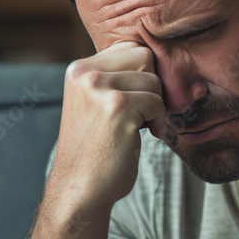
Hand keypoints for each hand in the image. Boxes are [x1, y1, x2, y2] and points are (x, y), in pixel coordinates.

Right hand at [48, 41, 166, 209]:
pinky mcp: (118, 107)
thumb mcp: (95, 103)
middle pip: (144, 56)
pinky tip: (144, 138)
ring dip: (156, 106)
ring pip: (154, 79)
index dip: (141, 74)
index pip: (129, 48)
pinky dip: (159, 121)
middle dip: (151, 86)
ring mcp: (99, 88)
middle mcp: (85, 73)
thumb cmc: (97, 149)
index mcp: (78, 70)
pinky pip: (157, 102)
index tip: (135, 102)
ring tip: (139, 127)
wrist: (79, 189)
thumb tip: (159, 56)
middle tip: (141, 114)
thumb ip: (115, 78)